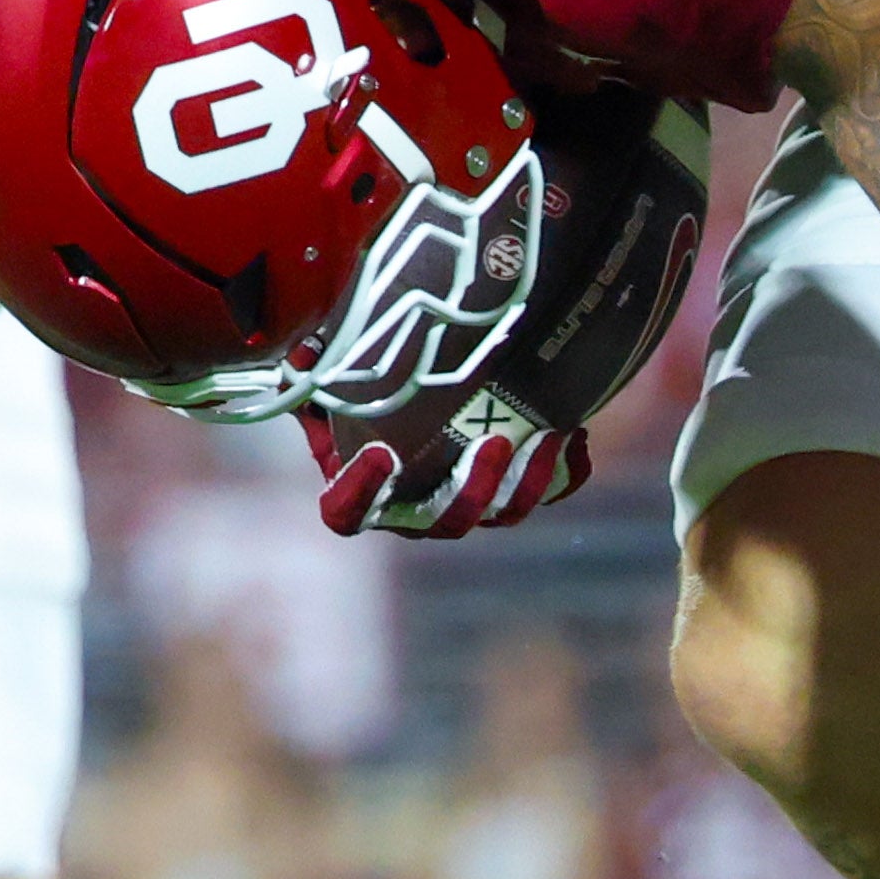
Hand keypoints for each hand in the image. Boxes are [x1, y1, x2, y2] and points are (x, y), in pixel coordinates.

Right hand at [303, 387, 591, 536]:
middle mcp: (419, 504)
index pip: (346, 514)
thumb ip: (322, 363)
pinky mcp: (519, 483)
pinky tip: (573, 436)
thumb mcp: (346, 361)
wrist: (434, 367)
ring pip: (500, 514)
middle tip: (494, 442)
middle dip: (471, 490)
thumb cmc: (379, 373)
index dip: (359, 495)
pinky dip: (565, 472)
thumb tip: (306, 356)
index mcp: (366, 485)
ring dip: (524, 483)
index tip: (380, 456)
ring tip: (546, 440)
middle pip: (441, 522)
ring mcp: (473, 499)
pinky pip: (550, 492)